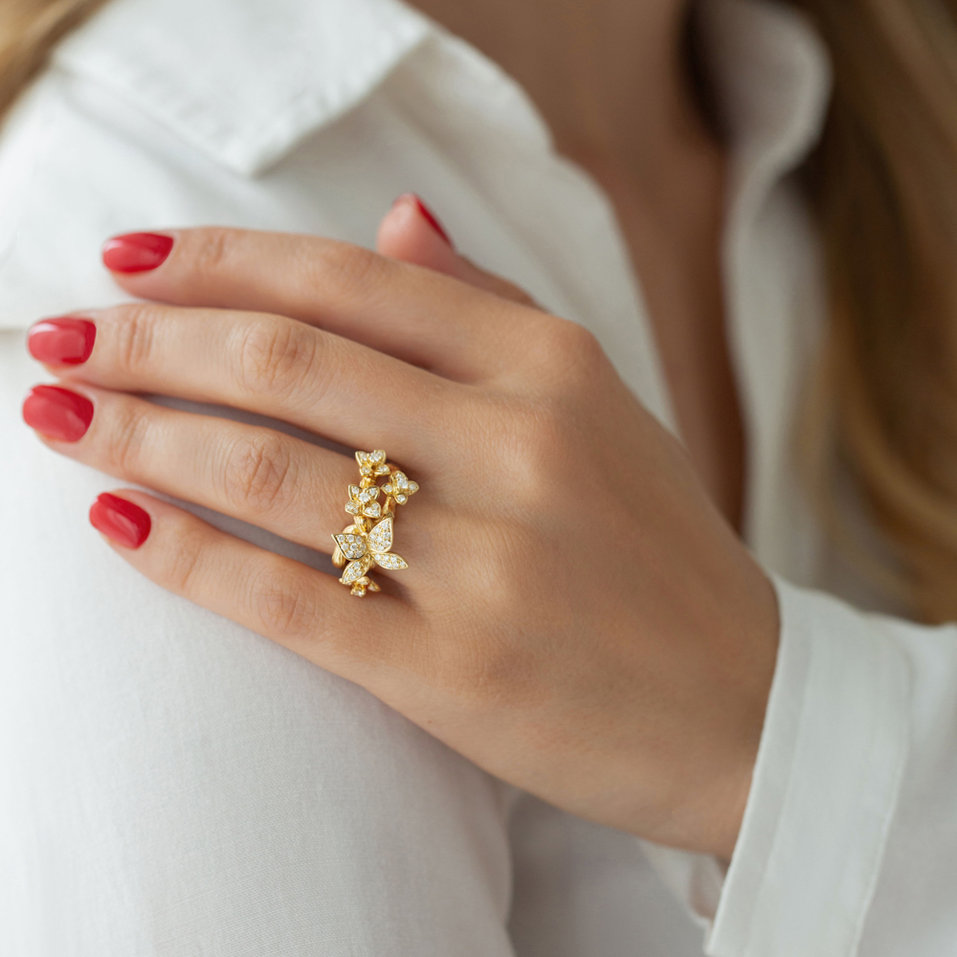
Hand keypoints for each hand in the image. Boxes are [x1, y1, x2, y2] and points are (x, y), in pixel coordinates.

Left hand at [22, 196, 778, 859]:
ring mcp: (489, 562)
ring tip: (57, 412)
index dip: (218, 261)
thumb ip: (490, 306)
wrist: (742, 704)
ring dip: (138, 431)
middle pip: (287, 361)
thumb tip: (389, 219)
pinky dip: (182, 553)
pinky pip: (285, 597)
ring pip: (267, 469)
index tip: (128, 260)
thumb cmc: (657, 550)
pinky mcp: (456, 670)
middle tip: (60, 337)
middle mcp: (522, 445)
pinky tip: (114, 518)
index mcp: (552, 365)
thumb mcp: (599, 403)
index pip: (346, 279)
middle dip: (149, 340)